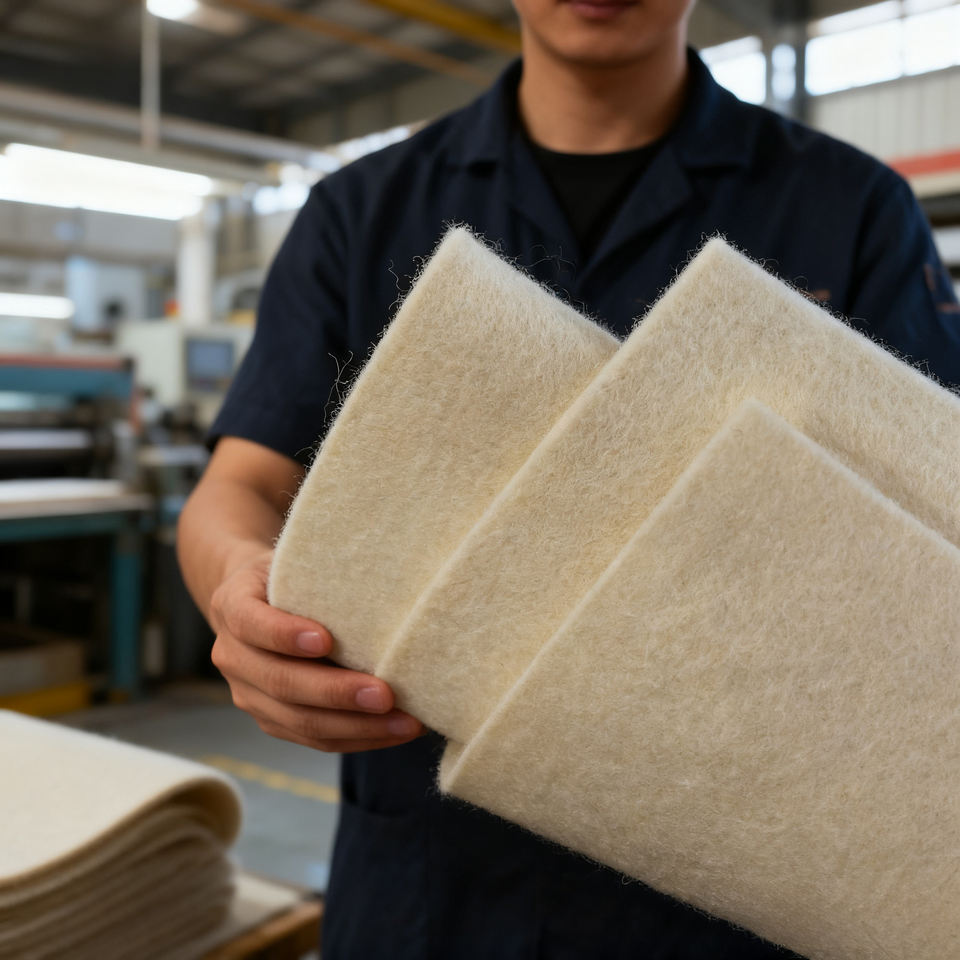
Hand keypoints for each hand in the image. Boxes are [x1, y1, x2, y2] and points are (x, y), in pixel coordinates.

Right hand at [209, 549, 424, 752]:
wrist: (255, 601)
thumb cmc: (291, 575)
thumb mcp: (296, 561)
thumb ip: (320, 575)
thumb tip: (387, 591)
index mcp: (232, 606)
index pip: (252, 623)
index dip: (285, 634)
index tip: (327, 639)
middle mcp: (231, 656)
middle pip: (281, 682)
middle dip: (336, 692)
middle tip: (386, 694)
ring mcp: (248, 694)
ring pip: (299, 721)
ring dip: (357, 726)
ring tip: (405, 721)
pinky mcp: (272, 721)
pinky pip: (315, 740)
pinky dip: (359, 737)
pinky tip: (396, 730)